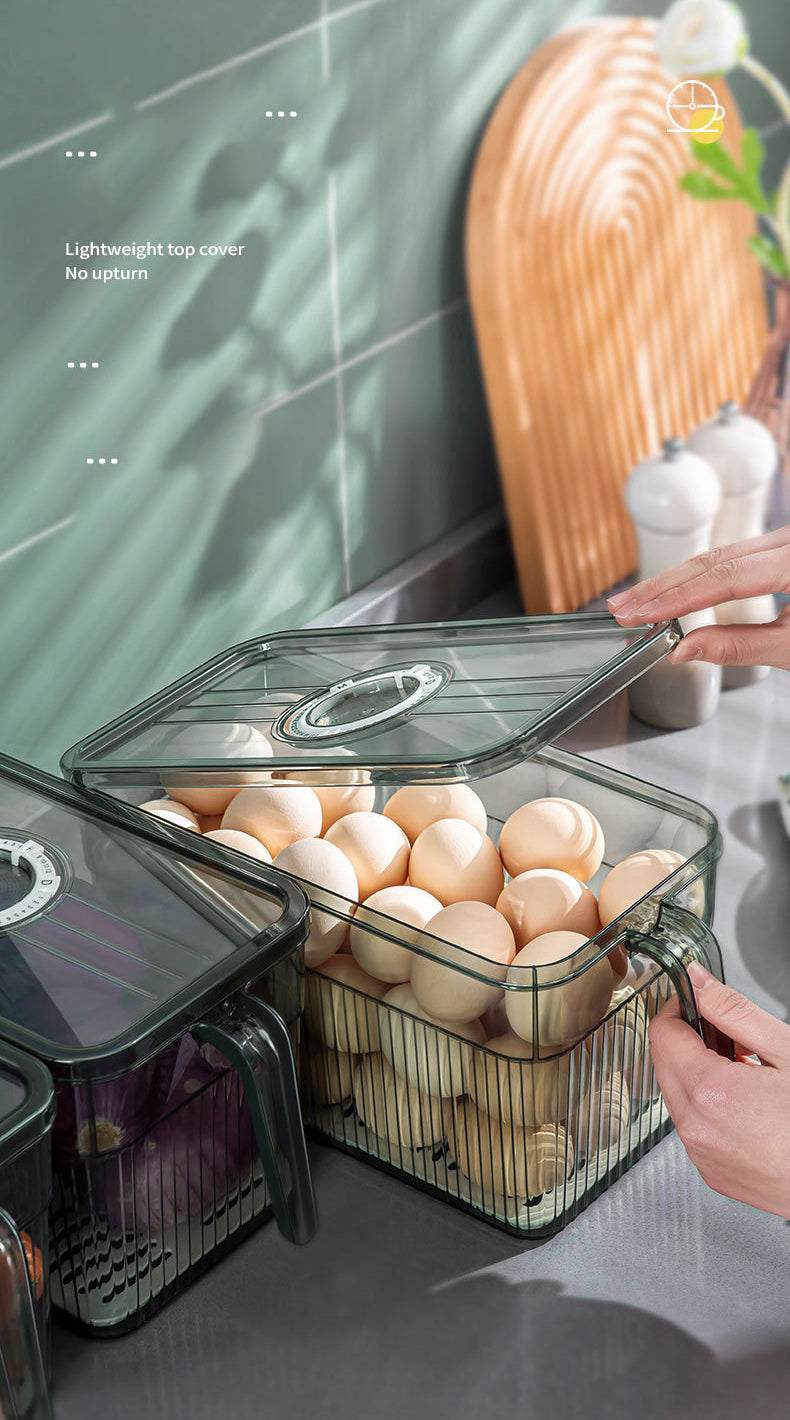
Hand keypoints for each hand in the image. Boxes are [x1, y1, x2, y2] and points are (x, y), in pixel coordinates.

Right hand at [607, 526, 789, 668]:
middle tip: (622, 607)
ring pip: (717, 554)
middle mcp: (788, 542)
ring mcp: (783, 541)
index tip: (643, 614)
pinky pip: (732, 555)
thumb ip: (740, 646)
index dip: (679, 597)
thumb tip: (685, 649)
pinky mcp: (778, 548)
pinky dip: (698, 574)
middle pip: (713, 559)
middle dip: (662, 586)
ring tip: (635, 601)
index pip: (726, 576)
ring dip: (672, 579)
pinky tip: (672, 587)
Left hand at [649, 962, 789, 1216]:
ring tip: (748, 1074)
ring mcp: (704, 1157)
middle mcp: (698, 1129)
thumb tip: (699, 982)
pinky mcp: (715, 1175)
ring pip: (678, 1098)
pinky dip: (711, 1111)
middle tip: (732, 1038)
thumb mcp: (787, 1051)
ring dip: (700, 1077)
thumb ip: (735, 1011)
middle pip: (665, 1065)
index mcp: (710, 1092)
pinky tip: (748, 1106)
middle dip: (690, 1042)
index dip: (678, 1009)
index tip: (696, 1001)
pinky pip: (696, 1129)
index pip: (662, 1033)